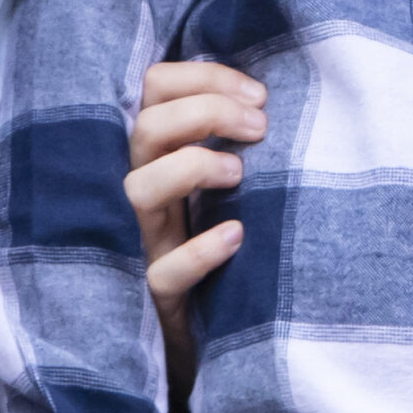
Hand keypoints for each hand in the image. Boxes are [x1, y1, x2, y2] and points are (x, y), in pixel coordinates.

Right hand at [128, 61, 267, 399]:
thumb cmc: (224, 237)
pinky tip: (236, 235)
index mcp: (159, 155)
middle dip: (206, 111)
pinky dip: (199, 251)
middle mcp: (145, 194)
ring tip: (239, 172)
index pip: (156, 87)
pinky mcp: (158, 300)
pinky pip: (163, 273)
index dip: (204, 77)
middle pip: (145, 129)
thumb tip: (273, 86)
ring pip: (138, 191)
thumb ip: (234, 133)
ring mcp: (146, 246)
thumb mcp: (223, 178)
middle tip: (260, 127)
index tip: (259, 94)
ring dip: (192, 167)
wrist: (217, 335)